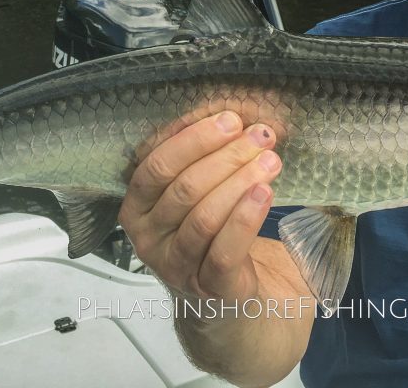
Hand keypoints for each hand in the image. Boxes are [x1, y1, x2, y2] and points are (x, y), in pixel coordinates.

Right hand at [118, 111, 282, 302]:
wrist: (220, 290)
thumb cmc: (206, 227)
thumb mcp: (192, 192)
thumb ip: (198, 158)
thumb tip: (227, 117)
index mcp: (136, 205)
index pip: (157, 166)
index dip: (194, 140)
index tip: (231, 119)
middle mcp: (147, 237)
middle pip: (184, 188)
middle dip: (226, 156)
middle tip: (261, 136)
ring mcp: (174, 264)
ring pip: (204, 216)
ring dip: (240, 182)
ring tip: (270, 161)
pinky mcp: (206, 286)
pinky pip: (224, 250)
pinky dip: (245, 218)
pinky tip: (265, 193)